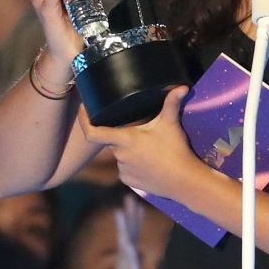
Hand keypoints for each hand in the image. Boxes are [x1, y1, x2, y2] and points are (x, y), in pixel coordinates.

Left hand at [78, 86, 196, 199]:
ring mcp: (123, 171)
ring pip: (121, 155)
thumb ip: (172, 103)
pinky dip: (133, 164)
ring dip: (129, 150)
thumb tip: (182, 86)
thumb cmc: (176, 150)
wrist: (184, 181)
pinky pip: (126, 169)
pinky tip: (148, 162)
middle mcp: (119, 156)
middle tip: (139, 129)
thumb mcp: (171, 124)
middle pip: (113, 140)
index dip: (84, 120)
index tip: (84, 109)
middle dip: (123, 134)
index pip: (93, 133)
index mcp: (124, 140)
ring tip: (149, 147)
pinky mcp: (130, 182)